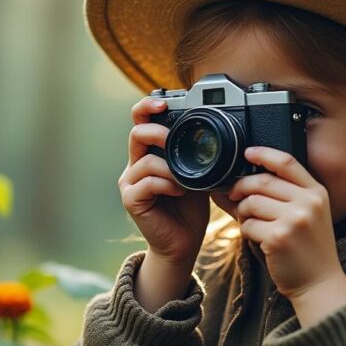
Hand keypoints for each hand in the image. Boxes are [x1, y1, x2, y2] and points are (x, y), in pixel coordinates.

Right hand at [118, 97, 210, 265]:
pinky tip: (179, 190)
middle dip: (157, 131)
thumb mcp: (197, 174)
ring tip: (185, 179)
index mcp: (150, 154)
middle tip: (174, 140)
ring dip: (169, 167)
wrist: (183, 242)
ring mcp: (130, 183)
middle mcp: (135, 165)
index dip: (147, 107)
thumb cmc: (189, 208)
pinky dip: (167, 183)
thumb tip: (214, 132)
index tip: (163, 102)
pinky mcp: (132, 200)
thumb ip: (195, 154)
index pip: (140, 122)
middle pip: (136, 134)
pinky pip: (147, 183)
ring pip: (144, 160)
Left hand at [226, 146, 342, 298]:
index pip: (287, 162)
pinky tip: (256, 238)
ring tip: (250, 222)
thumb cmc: (308, 249)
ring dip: (242, 213)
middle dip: (241, 187)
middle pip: (261, 182)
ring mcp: (294, 220)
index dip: (264, 154)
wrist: (319, 283)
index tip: (248, 153)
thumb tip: (239, 179)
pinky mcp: (277, 238)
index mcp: (316, 193)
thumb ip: (282, 195)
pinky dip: (245, 231)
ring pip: (251, 203)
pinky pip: (247, 225)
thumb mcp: (307, 215)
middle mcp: (308, 203)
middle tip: (233, 195)